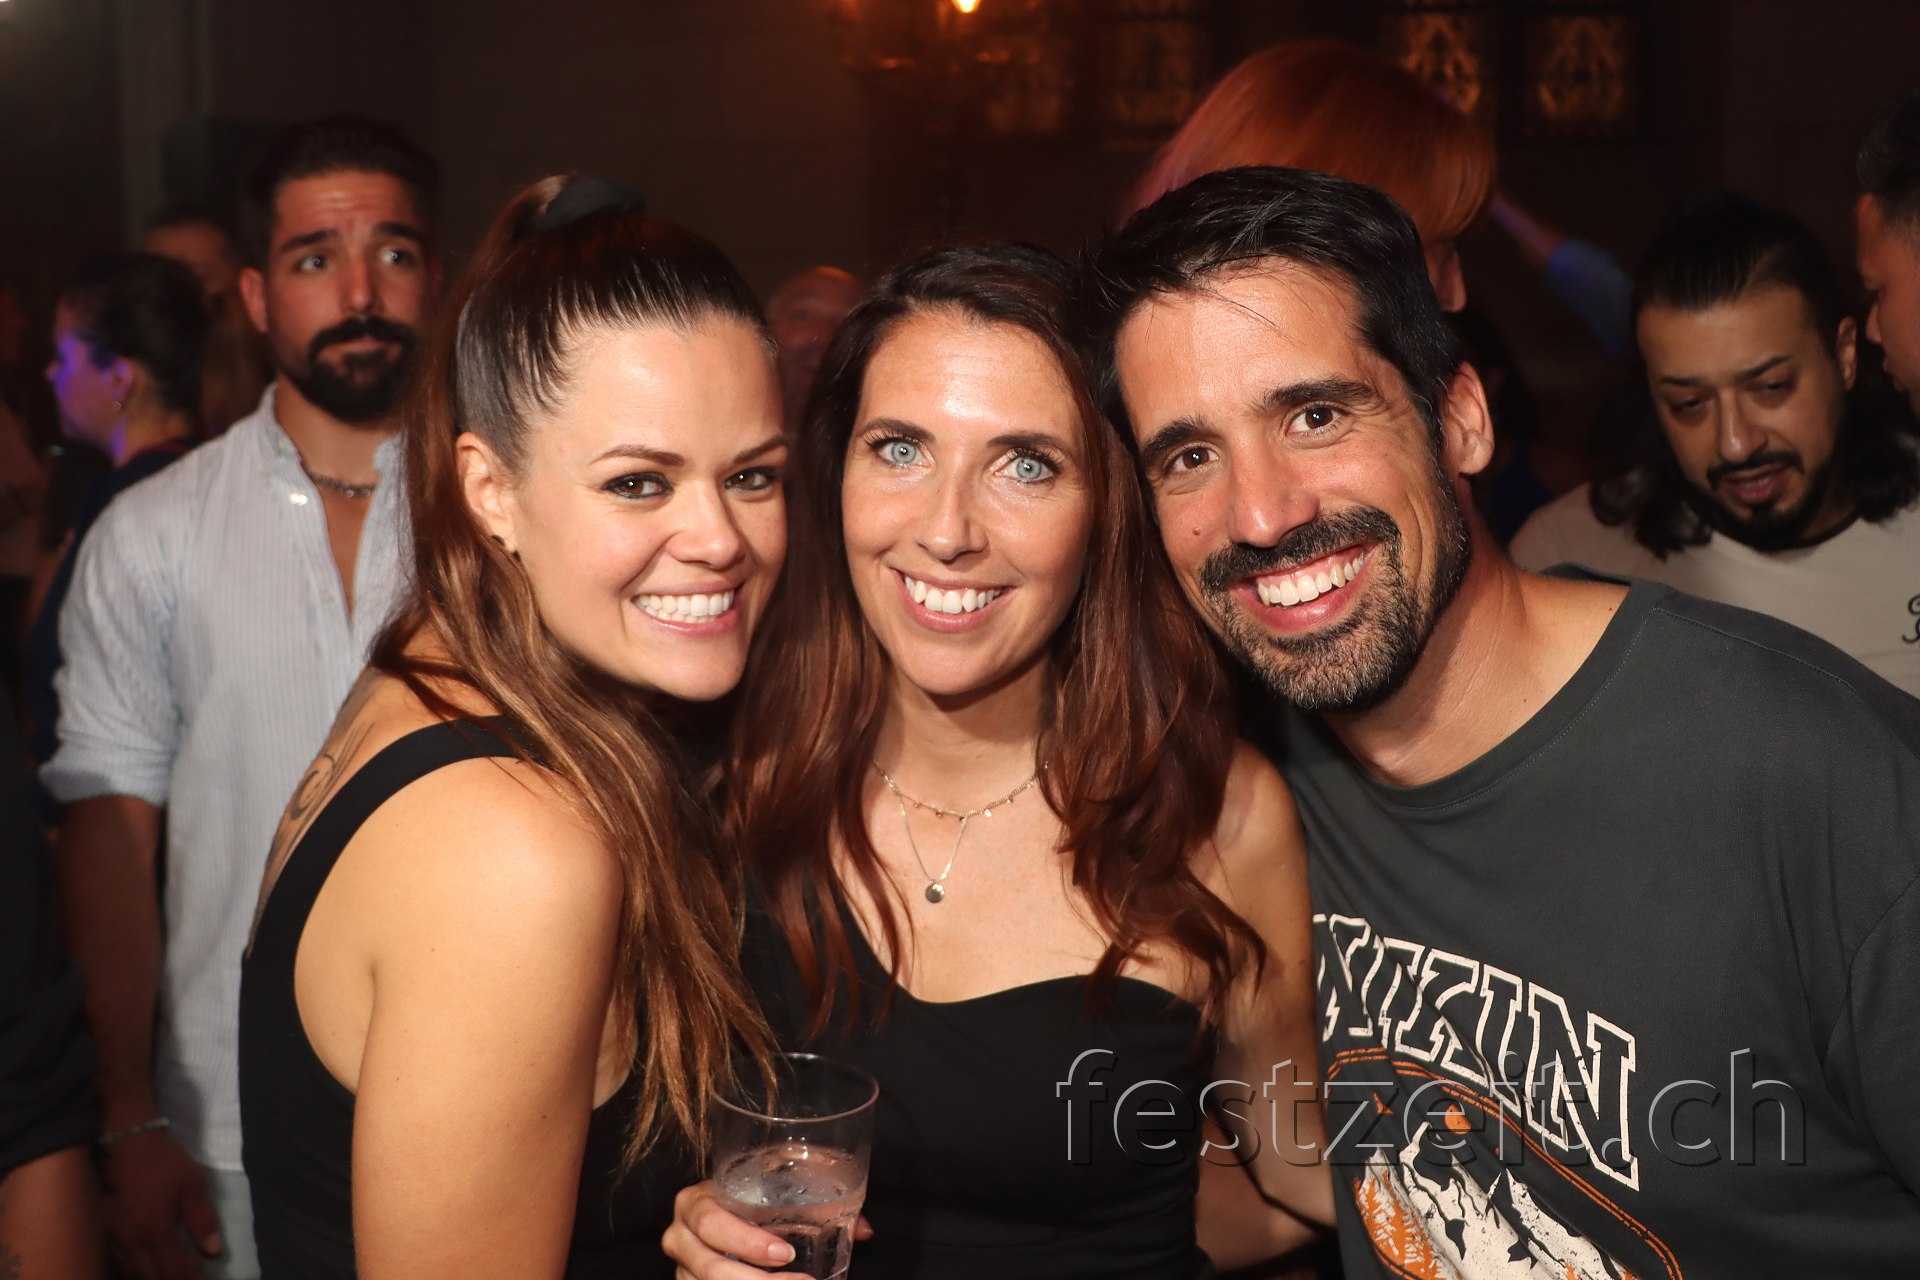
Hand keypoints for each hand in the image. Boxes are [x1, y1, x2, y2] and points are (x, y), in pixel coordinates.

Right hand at [99, 1131, 222, 1279]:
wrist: (127, 1145)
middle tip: (194, 1275)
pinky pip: (121, 1264)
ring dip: (156, 1276)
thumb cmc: (163, 1163)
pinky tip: (151, 1263)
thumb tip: (214, 1250)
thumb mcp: (193, 1186)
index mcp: (154, 1232)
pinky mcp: (106, 1235)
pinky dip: (138, 1270)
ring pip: (134, 1274)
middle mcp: (130, 1243)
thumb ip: (203, 1221)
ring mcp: (114, 1241)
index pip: (173, 1272)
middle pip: (152, 1278)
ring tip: (177, 1270)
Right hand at [664, 1180, 799, 1279]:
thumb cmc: (744, 1199)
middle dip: (758, 1279)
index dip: (748, 1242)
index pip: (712, 1223)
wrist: (723, 1215)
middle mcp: (679, 1236)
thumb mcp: (758, 1188)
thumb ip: (795, 1193)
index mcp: (692, 1203)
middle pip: (711, 1267)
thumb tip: (845, 1214)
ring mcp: (682, 1266)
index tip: (785, 1253)